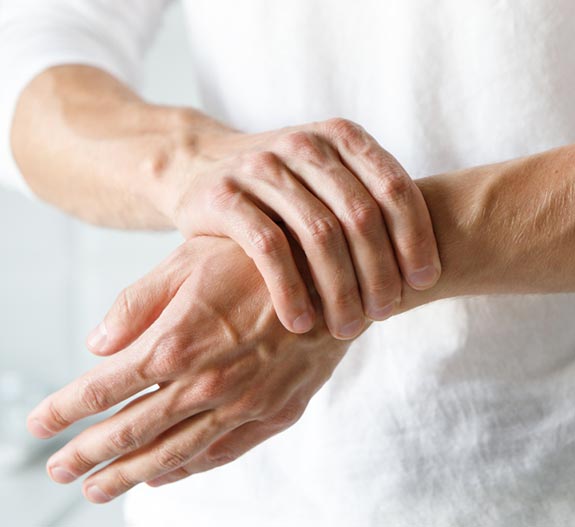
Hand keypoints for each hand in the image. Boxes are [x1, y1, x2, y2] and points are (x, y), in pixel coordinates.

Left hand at [28, 236, 352, 502]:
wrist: (339, 274)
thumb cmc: (260, 259)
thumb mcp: (191, 260)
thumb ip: (139, 303)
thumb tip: (97, 344)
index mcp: (177, 343)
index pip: (103, 389)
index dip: (65, 409)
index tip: (37, 424)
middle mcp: (206, 383)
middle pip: (131, 431)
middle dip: (88, 455)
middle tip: (58, 471)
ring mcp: (244, 404)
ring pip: (175, 453)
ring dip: (130, 474)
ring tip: (99, 490)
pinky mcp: (277, 412)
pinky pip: (223, 452)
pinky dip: (189, 468)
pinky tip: (166, 477)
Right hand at [144, 117, 439, 339]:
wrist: (199, 166)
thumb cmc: (284, 188)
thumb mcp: (330, 180)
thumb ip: (373, 204)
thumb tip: (430, 268)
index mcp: (342, 137)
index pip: (395, 188)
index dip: (416, 238)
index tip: (423, 282)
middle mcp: (306, 144)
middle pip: (361, 216)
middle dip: (379, 273)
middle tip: (384, 314)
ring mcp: (262, 167)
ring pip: (318, 234)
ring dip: (339, 290)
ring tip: (347, 327)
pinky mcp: (223, 195)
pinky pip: (268, 249)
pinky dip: (290, 291)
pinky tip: (301, 323)